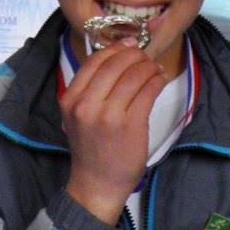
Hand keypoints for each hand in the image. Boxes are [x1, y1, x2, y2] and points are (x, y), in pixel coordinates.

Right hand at [61, 40, 166, 222]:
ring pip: (134, 75)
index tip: (129, 45)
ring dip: (148, 66)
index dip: (114, 49)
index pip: (94, 63)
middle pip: (115, 65)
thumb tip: (117, 60)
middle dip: (134, 55)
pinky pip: (148, 91)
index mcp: (70, 100)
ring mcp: (109, 115)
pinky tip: (159, 79)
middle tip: (145, 56)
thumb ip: (88, 91)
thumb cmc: (91, 149)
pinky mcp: (131, 124)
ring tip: (155, 68)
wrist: (97, 183)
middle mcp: (86, 105)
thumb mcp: (77, 117)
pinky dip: (157, 80)